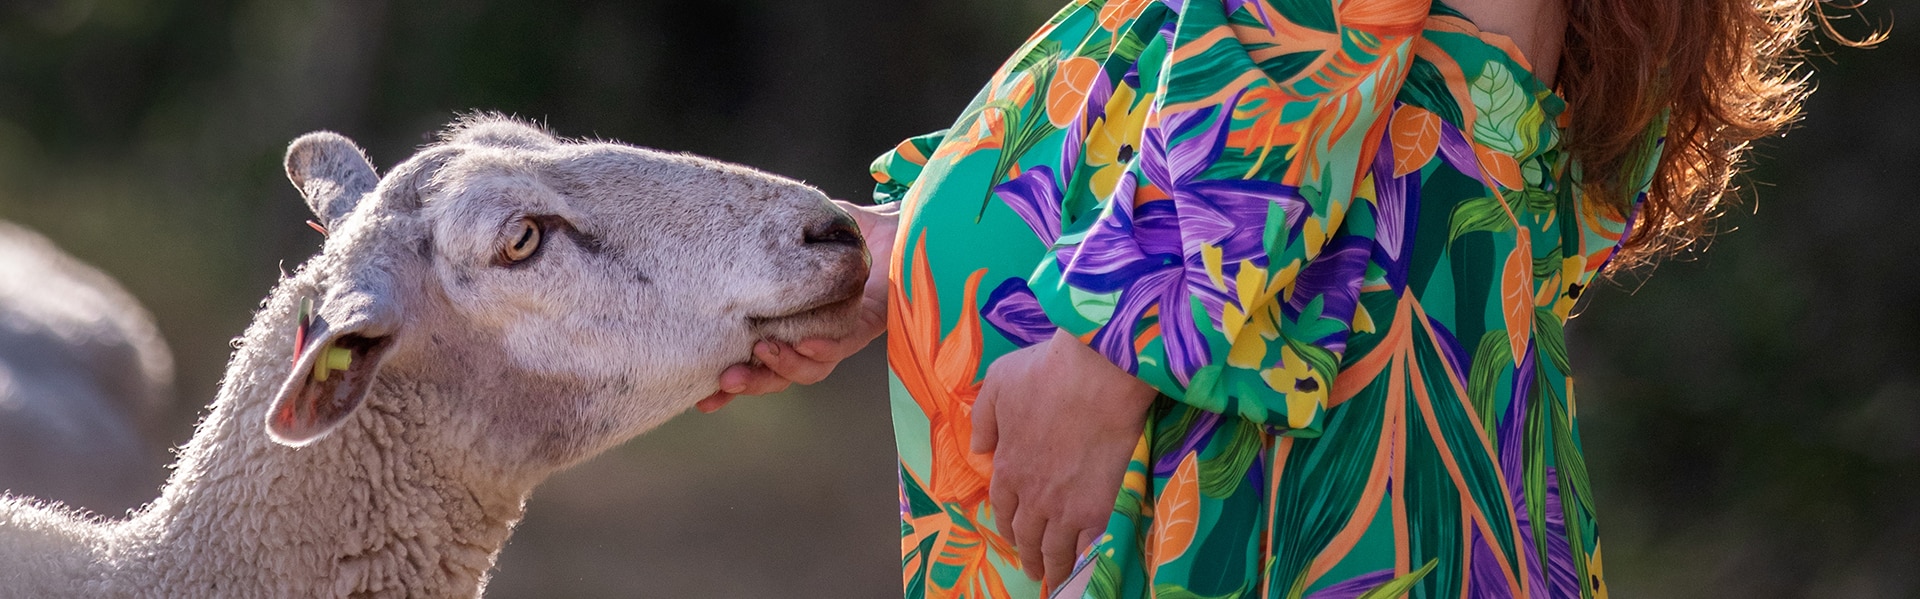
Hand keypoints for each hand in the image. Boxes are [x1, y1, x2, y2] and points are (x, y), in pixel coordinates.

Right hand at [696, 200, 898, 411]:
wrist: (898, 220)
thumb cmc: (842, 229)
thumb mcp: (791, 234)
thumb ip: (762, 245)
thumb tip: (716, 245)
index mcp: (789, 323)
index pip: (757, 363)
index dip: (732, 387)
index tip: (702, 398)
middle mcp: (813, 336)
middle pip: (781, 375)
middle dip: (752, 383)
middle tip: (723, 383)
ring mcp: (842, 333)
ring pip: (813, 368)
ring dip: (785, 365)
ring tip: (761, 352)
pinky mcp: (872, 322)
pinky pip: (847, 342)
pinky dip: (825, 346)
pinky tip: (806, 341)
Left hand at [971, 329, 1156, 588]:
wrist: (1098, 376)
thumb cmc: (1046, 373)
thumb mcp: (998, 384)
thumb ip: (984, 420)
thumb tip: (979, 449)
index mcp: (1006, 467)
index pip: (1002, 507)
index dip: (1007, 524)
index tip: (1012, 534)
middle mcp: (1031, 495)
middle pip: (1026, 535)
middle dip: (1027, 554)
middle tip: (1032, 568)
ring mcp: (1064, 506)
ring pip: (1054, 549)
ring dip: (1052, 567)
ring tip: (1054, 578)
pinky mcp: (1098, 509)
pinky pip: (1086, 546)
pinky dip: (1082, 560)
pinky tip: (1084, 566)